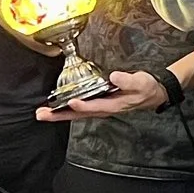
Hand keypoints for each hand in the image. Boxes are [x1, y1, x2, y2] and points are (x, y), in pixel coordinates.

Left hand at [37, 69, 165, 121]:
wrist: (151, 94)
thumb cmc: (145, 88)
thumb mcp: (141, 82)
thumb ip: (128, 80)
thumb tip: (114, 76)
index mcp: (113, 105)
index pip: (95, 106)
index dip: (83, 105)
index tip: (71, 101)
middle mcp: (103, 109)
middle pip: (78, 114)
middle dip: (59, 115)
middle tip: (42, 115)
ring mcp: (99, 108)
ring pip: (75, 114)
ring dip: (58, 114)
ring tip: (42, 114)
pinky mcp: (97, 105)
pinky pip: (78, 110)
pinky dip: (64, 110)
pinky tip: (55, 108)